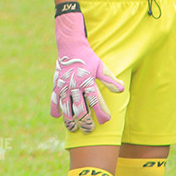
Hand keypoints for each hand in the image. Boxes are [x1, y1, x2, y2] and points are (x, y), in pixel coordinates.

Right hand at [50, 11, 124, 131]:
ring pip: (66, 107)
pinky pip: (54, 99)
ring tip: (74, 129)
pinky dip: (55, 109)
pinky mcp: (56, 85)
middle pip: (79, 108)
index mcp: (87, 81)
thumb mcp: (101, 67)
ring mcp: (64, 86)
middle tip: (89, 129)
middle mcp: (75, 85)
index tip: (104, 120)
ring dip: (70, 120)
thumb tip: (121, 90)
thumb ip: (110, 80)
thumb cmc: (88, 58)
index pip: (95, 100)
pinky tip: (58, 117)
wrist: (71, 46)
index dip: (100, 112)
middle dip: (85, 122)